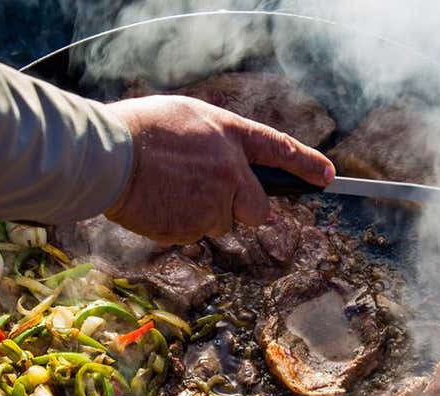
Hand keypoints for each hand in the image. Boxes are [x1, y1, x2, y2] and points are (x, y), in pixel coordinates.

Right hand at [104, 95, 334, 243]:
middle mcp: (231, 173)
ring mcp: (212, 204)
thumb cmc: (142, 129)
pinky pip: (193, 234)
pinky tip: (158, 202)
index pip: (281, 149)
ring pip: (220, 223)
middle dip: (241, 207)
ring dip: (203, 214)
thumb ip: (218, 140)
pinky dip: (179, 223)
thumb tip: (231, 163)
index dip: (307, 164)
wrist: (110, 156)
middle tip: (211, 194)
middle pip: (258, 209)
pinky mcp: (191, 229)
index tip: (328, 177)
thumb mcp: (189, 117)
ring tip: (170, 190)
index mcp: (230, 136)